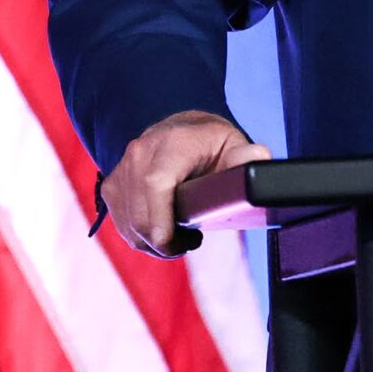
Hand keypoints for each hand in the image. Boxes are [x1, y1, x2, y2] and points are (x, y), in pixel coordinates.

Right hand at [104, 110, 268, 258]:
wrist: (181, 128)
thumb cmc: (212, 143)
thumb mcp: (234, 146)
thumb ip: (247, 157)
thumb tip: (260, 158)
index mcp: (173, 143)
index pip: (156, 183)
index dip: (159, 218)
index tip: (170, 243)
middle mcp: (141, 152)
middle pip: (141, 212)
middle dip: (164, 242)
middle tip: (190, 242)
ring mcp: (123, 168)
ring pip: (129, 224)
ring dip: (153, 242)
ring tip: (180, 237)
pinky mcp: (112, 184)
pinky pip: (121, 223)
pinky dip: (140, 236)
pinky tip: (162, 229)